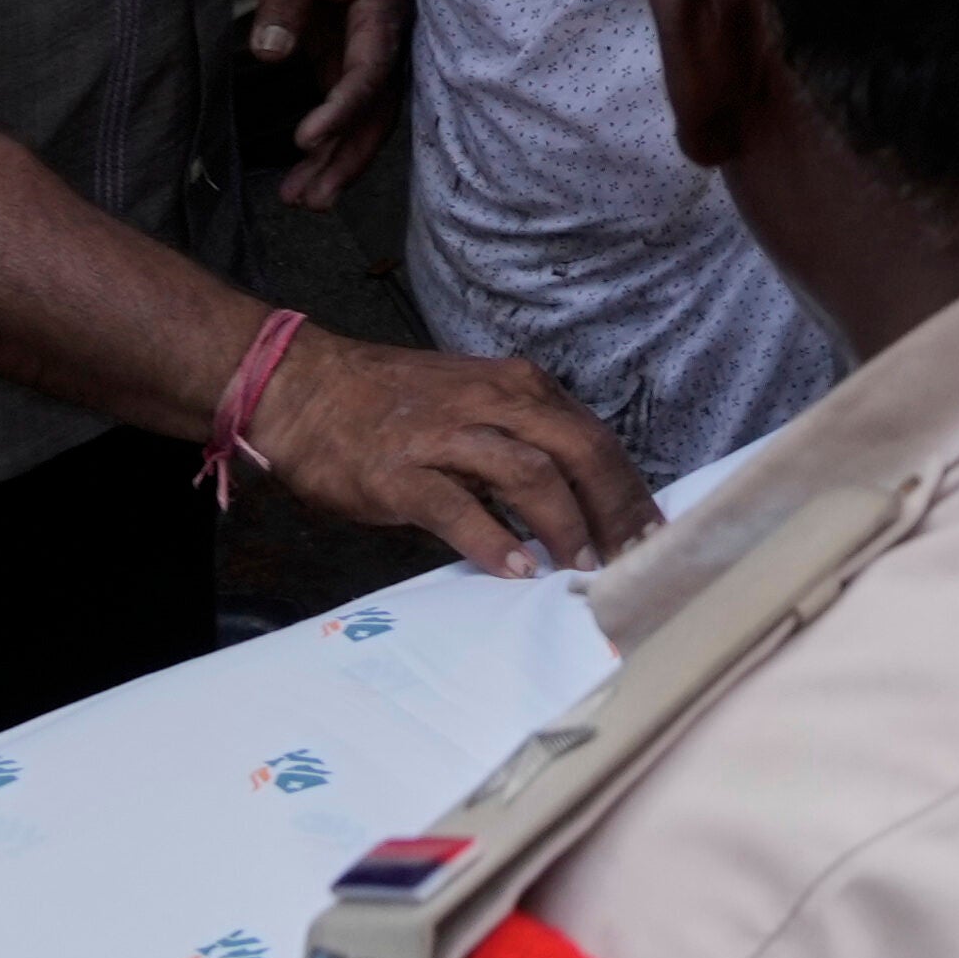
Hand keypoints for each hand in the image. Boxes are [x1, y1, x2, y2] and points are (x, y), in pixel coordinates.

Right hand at [243, 322, 651, 578]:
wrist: (304, 387)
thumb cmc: (395, 405)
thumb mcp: (476, 404)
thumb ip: (525, 441)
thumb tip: (581, 500)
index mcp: (520, 388)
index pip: (595, 439)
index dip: (631, 490)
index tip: (655, 535)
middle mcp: (493, 402)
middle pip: (579, 453)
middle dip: (616, 511)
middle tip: (636, 561)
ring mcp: (447, 434)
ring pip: (530, 474)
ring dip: (565, 524)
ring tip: (584, 568)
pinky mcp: (401, 471)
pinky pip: (457, 506)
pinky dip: (491, 539)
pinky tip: (514, 570)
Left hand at [244, 0, 405, 204]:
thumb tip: (270, 55)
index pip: (370, 69)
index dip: (342, 109)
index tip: (307, 140)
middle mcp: (386, 26)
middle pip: (375, 106)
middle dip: (345, 155)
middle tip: (310, 199)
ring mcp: (367, 37)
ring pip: (362, 110)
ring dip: (338, 155)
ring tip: (302, 198)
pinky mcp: (345, 41)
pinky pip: (343, 97)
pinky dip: (328, 132)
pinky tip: (304, 164)